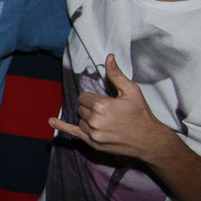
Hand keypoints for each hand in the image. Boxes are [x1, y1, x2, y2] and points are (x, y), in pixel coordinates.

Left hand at [48, 55, 170, 161]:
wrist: (149, 140)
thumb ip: (116, 74)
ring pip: (80, 120)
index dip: (93, 98)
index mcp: (102, 105)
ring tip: (107, 121)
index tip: (106, 102)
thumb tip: (109, 57)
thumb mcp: (132, 91)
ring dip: (88, 119)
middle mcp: (94, 120)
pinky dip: (62, 126)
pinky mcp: (93, 143)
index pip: (83, 96)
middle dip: (92, 108)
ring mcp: (93, 133)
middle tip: (110, 112)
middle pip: (81, 108)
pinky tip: (51, 121)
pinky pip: (73, 133)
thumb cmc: (141, 114)